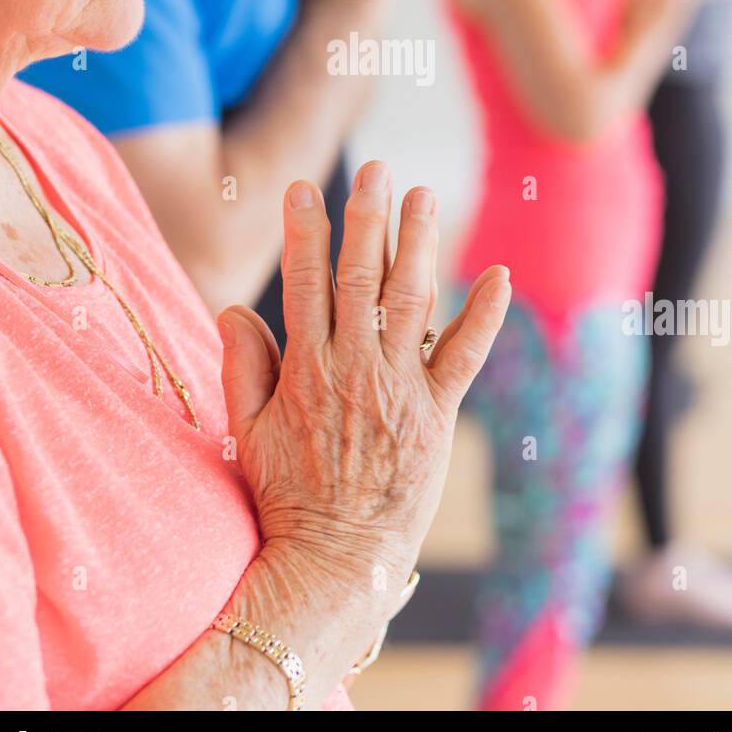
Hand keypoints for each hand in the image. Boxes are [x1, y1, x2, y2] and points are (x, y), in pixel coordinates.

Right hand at [217, 162, 509, 614]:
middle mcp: (354, 369)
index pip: (304, 282)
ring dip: (418, 243)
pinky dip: (485, 314)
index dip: (304, 230)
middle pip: (361, 277)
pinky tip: (500, 274)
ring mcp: (400, 389)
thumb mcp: (248, 433)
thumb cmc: (286, 498)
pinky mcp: (439, 414)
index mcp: (306, 370)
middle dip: (367, 217)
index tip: (304, 188)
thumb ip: (243, 368)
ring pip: (411, 300)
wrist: (337, 561)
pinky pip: (466, 355)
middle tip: (376, 170)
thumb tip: (232, 308)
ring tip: (423, 196)